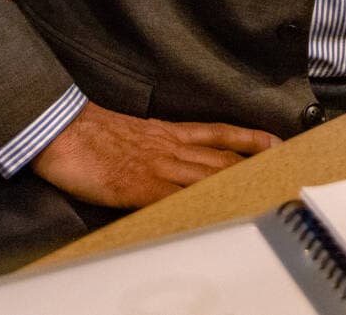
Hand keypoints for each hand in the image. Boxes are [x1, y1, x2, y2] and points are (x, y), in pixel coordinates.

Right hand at [32, 100, 280, 207]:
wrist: (61, 130)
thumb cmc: (88, 131)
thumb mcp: (131, 130)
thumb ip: (155, 140)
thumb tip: (172, 154)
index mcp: (167, 132)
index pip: (219, 133)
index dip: (249, 139)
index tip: (275, 143)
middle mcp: (170, 146)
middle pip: (223, 156)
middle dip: (255, 165)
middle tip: (283, 172)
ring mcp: (157, 167)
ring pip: (208, 175)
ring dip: (238, 186)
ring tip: (265, 193)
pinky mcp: (141, 187)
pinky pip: (177, 199)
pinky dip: (200, 207)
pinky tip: (218, 215)